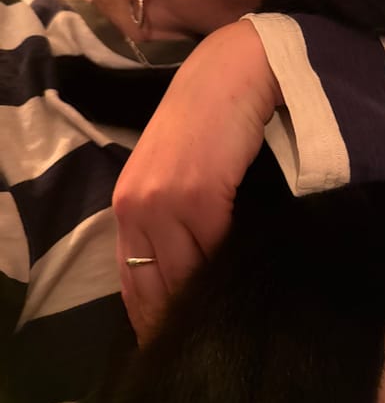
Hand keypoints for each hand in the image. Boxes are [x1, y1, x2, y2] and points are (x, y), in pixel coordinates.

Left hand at [113, 20, 280, 343]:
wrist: (232, 71)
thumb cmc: (207, 115)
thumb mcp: (174, 170)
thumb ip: (169, 215)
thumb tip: (189, 265)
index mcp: (126, 201)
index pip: (131, 277)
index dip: (151, 311)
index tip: (173, 331)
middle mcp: (137, 206)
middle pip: (156, 283)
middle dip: (178, 309)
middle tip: (204, 326)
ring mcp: (165, 201)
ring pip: (185, 272)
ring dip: (205, 289)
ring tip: (226, 302)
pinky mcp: (199, 195)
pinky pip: (214, 247)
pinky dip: (227, 261)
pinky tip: (241, 267)